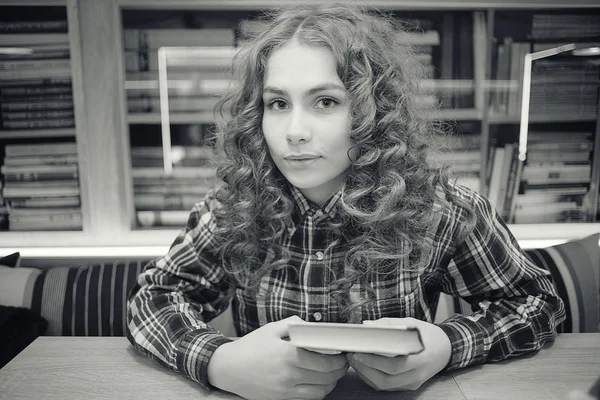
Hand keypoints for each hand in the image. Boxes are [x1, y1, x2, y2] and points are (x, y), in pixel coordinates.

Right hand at [207, 315, 348, 399]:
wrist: (228, 368)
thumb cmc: (251, 346)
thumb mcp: (272, 328)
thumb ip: (296, 325)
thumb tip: (315, 328)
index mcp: (289, 354)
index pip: (326, 361)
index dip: (340, 359)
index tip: (343, 353)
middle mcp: (289, 375)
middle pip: (327, 377)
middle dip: (339, 370)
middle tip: (342, 363)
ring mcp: (285, 390)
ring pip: (321, 391)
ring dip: (331, 383)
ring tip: (332, 373)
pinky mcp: (281, 399)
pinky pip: (308, 399)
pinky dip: (319, 392)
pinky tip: (319, 383)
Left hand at [347, 317, 451, 390]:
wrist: (445, 349)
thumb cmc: (428, 335)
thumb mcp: (412, 324)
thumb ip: (389, 325)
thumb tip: (368, 325)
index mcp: (420, 359)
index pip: (394, 366)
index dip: (374, 361)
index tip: (359, 352)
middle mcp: (417, 375)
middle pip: (386, 380)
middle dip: (364, 368)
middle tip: (351, 355)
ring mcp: (412, 383)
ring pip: (384, 386)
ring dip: (366, 375)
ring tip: (354, 361)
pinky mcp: (408, 386)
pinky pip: (387, 387)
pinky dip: (372, 379)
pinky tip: (364, 368)